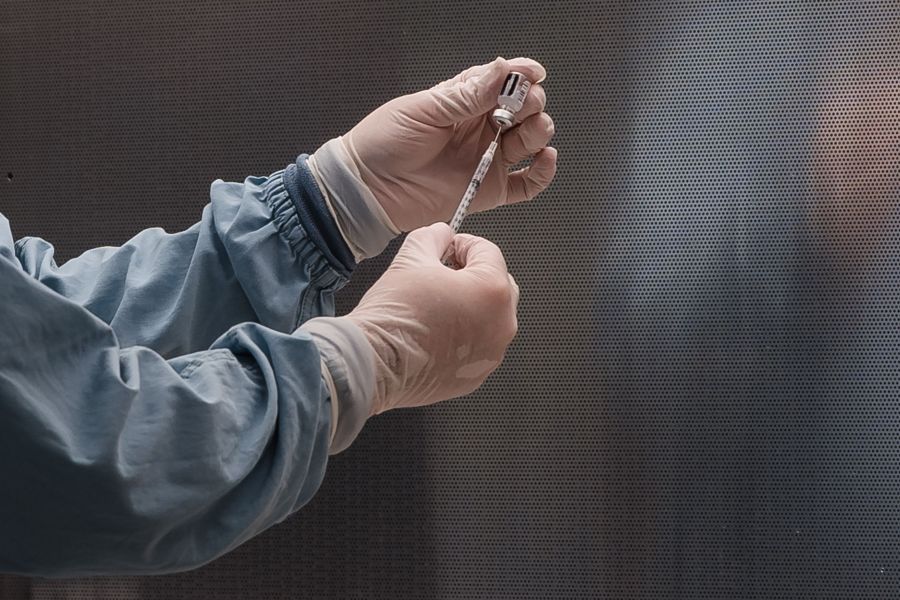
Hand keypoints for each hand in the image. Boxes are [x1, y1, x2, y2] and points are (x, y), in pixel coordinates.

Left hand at [341, 57, 557, 231]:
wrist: (369, 188)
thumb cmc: (384, 143)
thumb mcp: (425, 109)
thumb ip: (467, 95)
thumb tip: (502, 69)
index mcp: (464, 101)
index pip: (503, 81)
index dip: (521, 75)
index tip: (532, 74)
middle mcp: (480, 128)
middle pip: (524, 109)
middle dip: (531, 103)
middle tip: (521, 105)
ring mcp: (488, 158)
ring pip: (531, 141)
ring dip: (540, 131)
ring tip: (532, 129)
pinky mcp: (490, 189)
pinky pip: (528, 183)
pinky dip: (543, 171)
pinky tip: (544, 158)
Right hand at [346, 223, 518, 413]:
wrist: (374, 363)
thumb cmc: (394, 319)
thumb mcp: (411, 258)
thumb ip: (433, 237)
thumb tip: (440, 235)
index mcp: (492, 291)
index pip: (487, 251)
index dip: (462, 244)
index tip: (446, 247)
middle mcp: (501, 324)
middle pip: (496, 285)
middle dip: (471, 274)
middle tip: (441, 274)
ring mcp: (491, 354)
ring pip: (488, 318)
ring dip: (469, 307)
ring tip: (434, 307)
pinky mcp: (476, 376)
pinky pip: (477, 347)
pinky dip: (463, 337)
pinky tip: (434, 333)